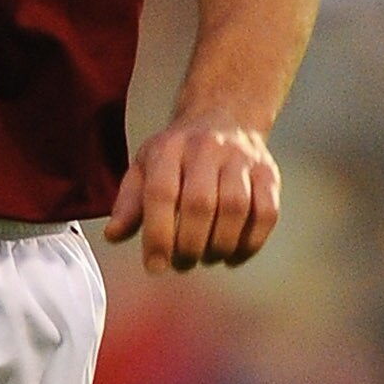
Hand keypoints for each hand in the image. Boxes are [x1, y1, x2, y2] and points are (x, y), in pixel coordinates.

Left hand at [104, 115, 280, 274]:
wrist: (224, 117)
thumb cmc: (177, 154)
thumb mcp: (144, 168)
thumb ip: (129, 203)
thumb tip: (113, 235)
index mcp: (169, 148)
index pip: (161, 194)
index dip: (158, 235)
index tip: (155, 266)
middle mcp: (207, 149)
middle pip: (200, 204)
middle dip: (190, 246)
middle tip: (182, 263)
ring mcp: (242, 159)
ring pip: (236, 209)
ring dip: (220, 246)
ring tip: (206, 258)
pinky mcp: (269, 174)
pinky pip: (267, 213)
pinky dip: (250, 243)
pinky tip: (233, 254)